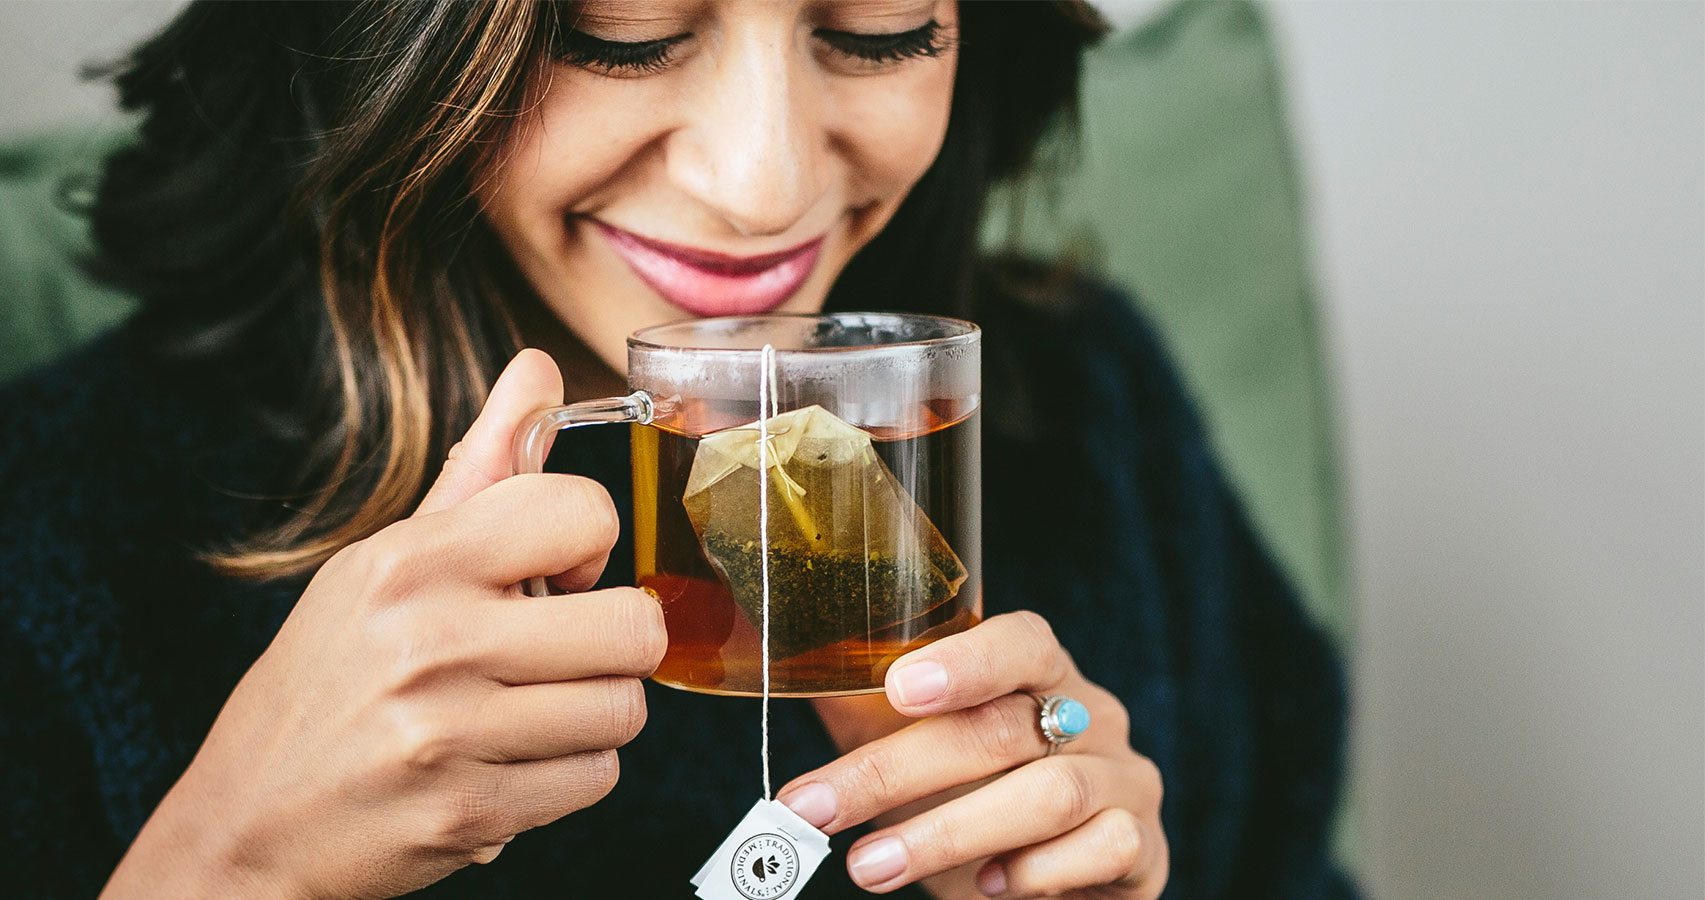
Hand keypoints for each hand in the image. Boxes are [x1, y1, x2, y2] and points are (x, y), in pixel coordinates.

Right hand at [102, 350, 665, 898]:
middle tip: (564, 652)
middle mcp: (430, 639)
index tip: (560, 574)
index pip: (585, 512)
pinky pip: (597, 778)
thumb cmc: (329, 680)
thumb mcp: (388, 560)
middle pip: (634, 625)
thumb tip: (538, 369)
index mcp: (414, 559)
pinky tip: (513, 761)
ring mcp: (447, 731)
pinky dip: (569, 775)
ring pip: (625, 708)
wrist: (250, 818)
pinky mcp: (466, 810)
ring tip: (531, 711)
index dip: (592, 546)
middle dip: (615, 644)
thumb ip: (480, 467)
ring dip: (593, 714)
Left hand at [783, 612, 1167, 897]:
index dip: (966, 659)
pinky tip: (990, 886)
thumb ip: (867, 708)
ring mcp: (1126, 781)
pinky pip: (1103, 850)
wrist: (1054, 874)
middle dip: (896, 772)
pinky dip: (1038, 872)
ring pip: (1050, 794)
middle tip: (813, 810)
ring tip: (868, 866)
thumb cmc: (974, 790)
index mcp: (1043, 673)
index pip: (1022, 641)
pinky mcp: (1145, 850)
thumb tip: (783, 668)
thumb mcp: (915, 743)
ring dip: (947, 833)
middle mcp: (1093, 716)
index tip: (900, 688)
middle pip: (1003, 730)